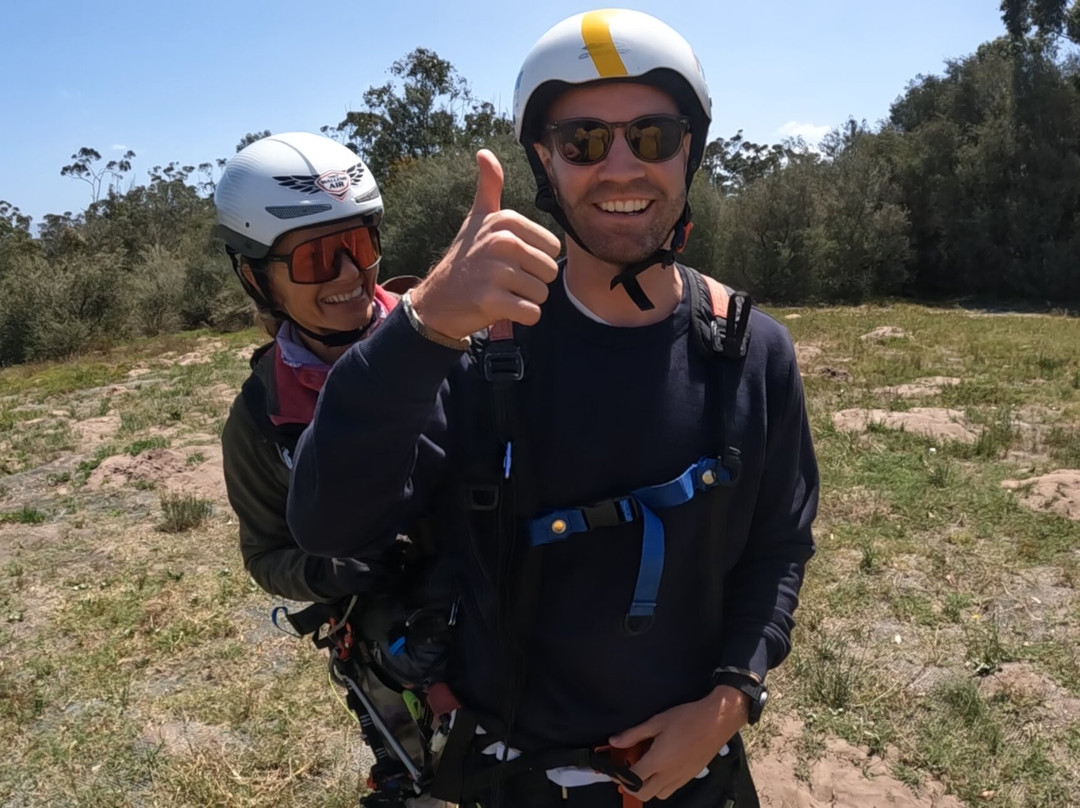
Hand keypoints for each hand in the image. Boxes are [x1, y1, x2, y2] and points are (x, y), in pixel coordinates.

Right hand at [409, 149, 561, 338]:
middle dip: (532, 282)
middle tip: (505, 281)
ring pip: (542, 294)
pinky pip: (532, 314)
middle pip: (549, 271)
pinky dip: (522, 318)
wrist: (437, 300)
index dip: (535, 259)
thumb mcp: (477, 219)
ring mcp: (496, 271)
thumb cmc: (465, 259)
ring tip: (501, 293)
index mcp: (506, 221)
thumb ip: (488, 187)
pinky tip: (501, 309)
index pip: (552, 248)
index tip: (509, 261)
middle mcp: (502, 242)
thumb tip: (484, 152)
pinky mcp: (492, 300)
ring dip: (526, 300)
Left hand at [607, 686, 748, 800]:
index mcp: (659, 761)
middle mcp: (669, 774)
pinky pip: (671, 789)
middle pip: (643, 795)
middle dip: (630, 787)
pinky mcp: (690, 776)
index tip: (614, 768)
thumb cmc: (688, 718)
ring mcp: (681, 778)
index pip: (633, 780)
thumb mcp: (657, 721)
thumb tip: (614, 742)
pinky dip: (661, 784)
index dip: (620, 776)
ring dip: (646, 787)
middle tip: (626, 770)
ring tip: (644, 767)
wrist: (717, 720)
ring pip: (658, 795)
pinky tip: (661, 766)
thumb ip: (634, 734)